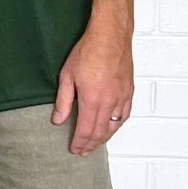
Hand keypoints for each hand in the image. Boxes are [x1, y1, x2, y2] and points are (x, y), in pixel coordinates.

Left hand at [53, 18, 131, 155]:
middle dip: (91, 144)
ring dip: (104, 138)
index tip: (74, 149)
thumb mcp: (67, 76)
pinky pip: (125, 115)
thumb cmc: (88, 52)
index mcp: (93, 100)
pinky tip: (112, 128)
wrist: (110, 37)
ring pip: (114, 126)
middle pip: (101, 132)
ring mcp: (122, 97)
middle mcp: (110, 102)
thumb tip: (58, 120)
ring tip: (95, 144)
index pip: (86, 130)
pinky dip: (117, 125)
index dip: (80, 142)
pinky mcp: (129, 91)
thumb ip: (63, 101)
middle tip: (83, 151)